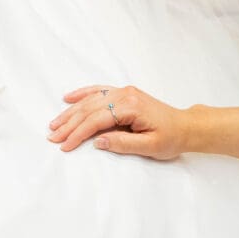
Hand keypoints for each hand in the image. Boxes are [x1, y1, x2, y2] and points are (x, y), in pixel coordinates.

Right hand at [49, 84, 187, 157]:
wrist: (185, 126)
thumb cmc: (171, 138)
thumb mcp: (150, 147)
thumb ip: (123, 144)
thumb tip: (97, 141)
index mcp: (131, 107)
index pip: (96, 121)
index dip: (78, 133)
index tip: (64, 145)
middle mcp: (125, 95)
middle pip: (89, 109)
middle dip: (69, 124)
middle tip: (52, 136)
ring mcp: (123, 92)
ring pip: (90, 100)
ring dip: (71, 112)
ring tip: (55, 123)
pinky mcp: (123, 93)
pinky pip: (98, 90)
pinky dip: (82, 94)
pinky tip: (68, 98)